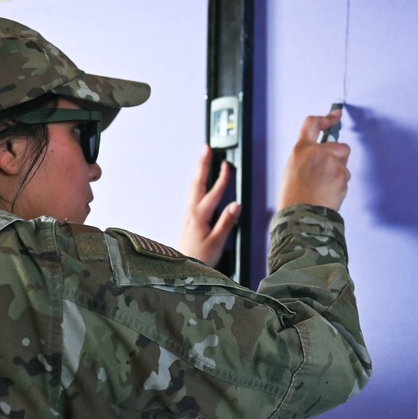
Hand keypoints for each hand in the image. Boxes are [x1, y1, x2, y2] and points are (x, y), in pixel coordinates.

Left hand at [178, 146, 240, 266]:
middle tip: (206, 149)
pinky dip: (196, 184)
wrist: (181, 269)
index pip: (214, 193)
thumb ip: (226, 223)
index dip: (222, 178)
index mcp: (199, 216)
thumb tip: (235, 206)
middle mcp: (191, 212)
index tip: (227, 165)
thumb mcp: (216, 242)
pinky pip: (192, 195)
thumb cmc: (199, 258)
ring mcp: (188, 215)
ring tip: (202, 159)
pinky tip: (197, 183)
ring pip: (193, 188)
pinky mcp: (187, 219)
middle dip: (203, 165)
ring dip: (198, 172)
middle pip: (198, 183)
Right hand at [278, 108, 350, 210]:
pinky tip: (328, 194)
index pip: (313, 124)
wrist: (301, 216)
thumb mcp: (292, 170)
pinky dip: (340, 186)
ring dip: (339, 173)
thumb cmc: (293, 198)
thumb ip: (307, 158)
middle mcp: (317, 152)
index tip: (335, 115)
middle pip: (340, 146)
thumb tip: (322, 156)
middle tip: (328, 173)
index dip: (326, 118)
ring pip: (344, 164)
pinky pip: (345, 178)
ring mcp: (332, 164)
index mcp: (301, 149)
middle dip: (339, 158)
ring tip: (324, 188)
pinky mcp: (342, 176)